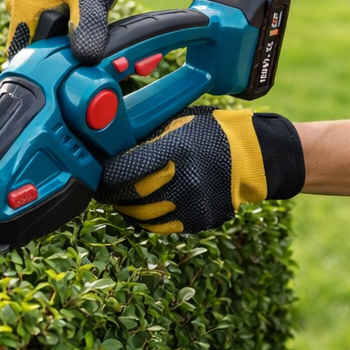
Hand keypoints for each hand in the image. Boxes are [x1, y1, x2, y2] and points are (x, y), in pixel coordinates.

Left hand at [96, 105, 304, 233]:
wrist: (252, 156)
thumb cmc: (210, 132)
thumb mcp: (178, 122)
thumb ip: (148, 137)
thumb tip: (110, 146)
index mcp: (175, 150)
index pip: (124, 171)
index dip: (104, 177)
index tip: (97, 176)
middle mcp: (183, 179)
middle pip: (129, 197)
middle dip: (112, 194)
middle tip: (106, 188)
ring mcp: (193, 203)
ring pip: (142, 216)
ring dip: (128, 208)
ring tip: (124, 198)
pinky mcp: (200, 220)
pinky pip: (161, 227)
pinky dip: (148, 219)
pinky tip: (146, 207)